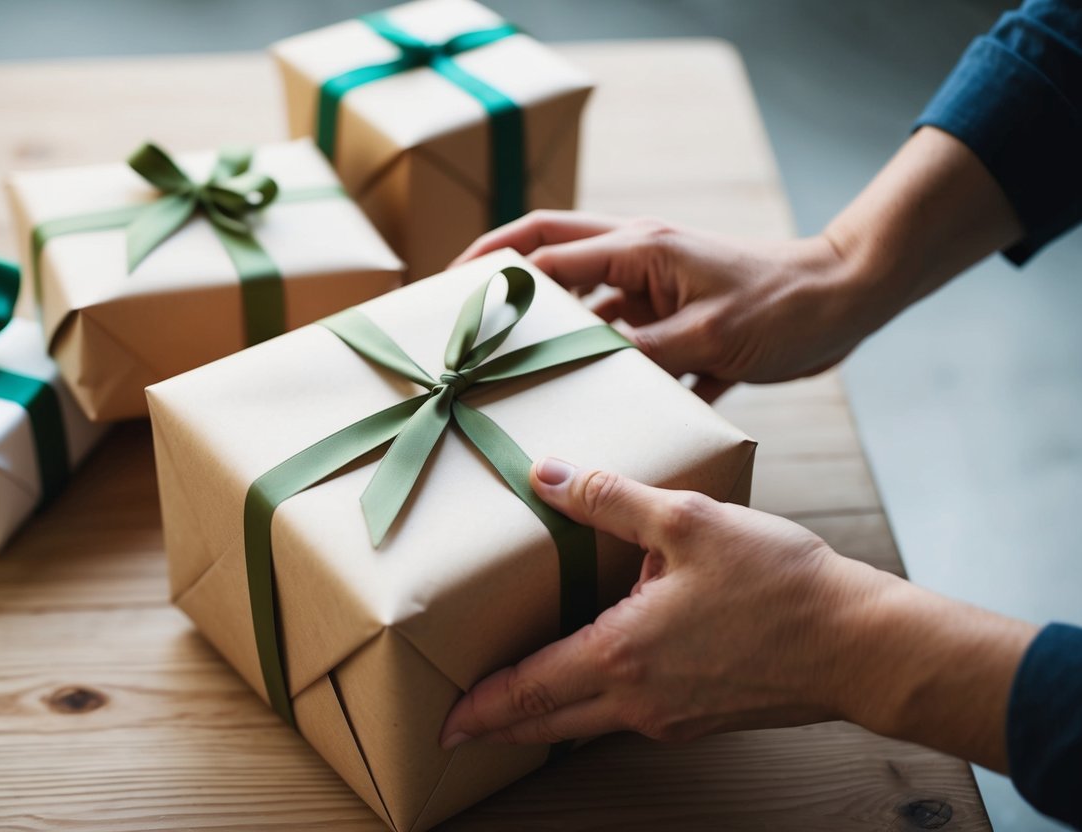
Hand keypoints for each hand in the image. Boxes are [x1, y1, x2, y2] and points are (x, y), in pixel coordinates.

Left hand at [438, 459, 1036, 771]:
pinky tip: (601, 680)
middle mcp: (639, 699)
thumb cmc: (778, 583)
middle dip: (500, 727)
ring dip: (546, 720)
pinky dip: (594, 710)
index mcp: (622, 653)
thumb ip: (608, 498)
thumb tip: (545, 474)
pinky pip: (629, 717)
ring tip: (519, 706)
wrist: (859, 644)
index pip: (530, 690)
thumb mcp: (687, 521)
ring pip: (587, 726)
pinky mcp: (701, 716)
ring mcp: (672, 716)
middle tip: (461, 730)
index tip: (447, 721)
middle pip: (549, 725)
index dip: (484, 706)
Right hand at [454, 211, 870, 401]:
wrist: (846, 303)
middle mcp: (638, 262)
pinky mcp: (677, 323)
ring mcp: (656, 292)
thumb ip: (641, 350)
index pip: (545, 251)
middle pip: (551, 260)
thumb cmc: (784, 306)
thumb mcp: (709, 334)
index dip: (493, 272)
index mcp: (637, 248)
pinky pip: (626, 345)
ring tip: (515, 370)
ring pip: (586, 311)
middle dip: (503, 279)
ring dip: (555, 334)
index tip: (450, 296)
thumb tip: (581, 369)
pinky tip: (591, 404)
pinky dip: (606, 368)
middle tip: (459, 308)